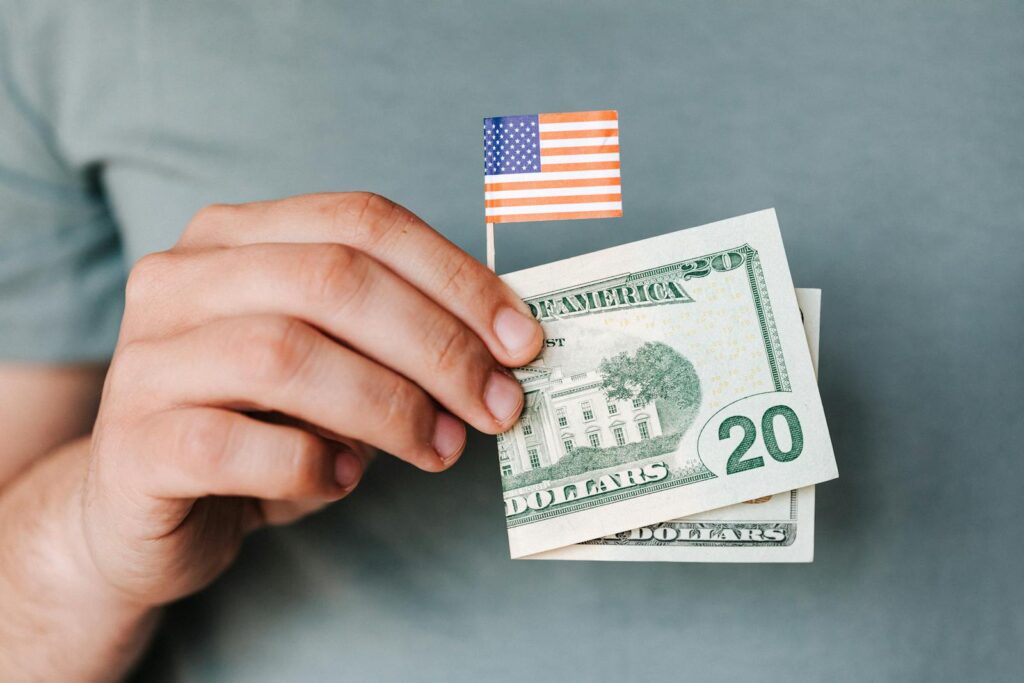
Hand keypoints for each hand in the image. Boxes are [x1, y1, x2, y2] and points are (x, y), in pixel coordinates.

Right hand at [81, 193, 542, 605]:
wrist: (141, 510)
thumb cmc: (258, 426)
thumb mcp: (334, 364)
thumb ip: (395, 340)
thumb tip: (503, 351)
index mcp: (235, 236)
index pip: (363, 222)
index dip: (456, 277)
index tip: (523, 340)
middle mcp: (180, 279)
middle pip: (334, 278)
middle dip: (439, 346)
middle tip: (498, 406)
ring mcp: (148, 359)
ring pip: (286, 355)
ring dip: (390, 408)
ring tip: (440, 447)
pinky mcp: (133, 445)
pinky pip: (237, 446)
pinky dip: (312, 466)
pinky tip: (343, 478)